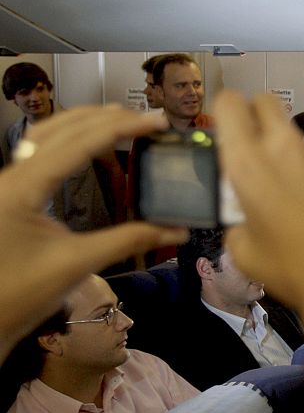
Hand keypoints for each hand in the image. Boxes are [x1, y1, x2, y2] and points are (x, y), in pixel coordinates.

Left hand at [0, 106, 186, 357]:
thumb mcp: (78, 264)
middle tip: (148, 118)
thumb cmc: (20, 295)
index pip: (79, 143)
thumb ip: (129, 240)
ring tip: (121, 118)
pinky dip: (69, 139)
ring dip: (85, 122)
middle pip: (60, 127)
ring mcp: (6, 183)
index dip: (122, 128)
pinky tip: (88, 143)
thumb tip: (178, 231)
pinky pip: (38, 151)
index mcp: (22, 187)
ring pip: (45, 134)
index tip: (157, 121)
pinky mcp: (9, 193)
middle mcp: (10, 175)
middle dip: (106, 118)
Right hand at [214, 92, 303, 338]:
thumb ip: (238, 218)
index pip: (229, 104)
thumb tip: (248, 212)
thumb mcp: (244, 252)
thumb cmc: (293, 273)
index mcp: (248, 165)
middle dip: (261, 119)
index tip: (234, 129)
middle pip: (267, 103)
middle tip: (269, 154)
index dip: (228, 112)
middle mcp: (286, 145)